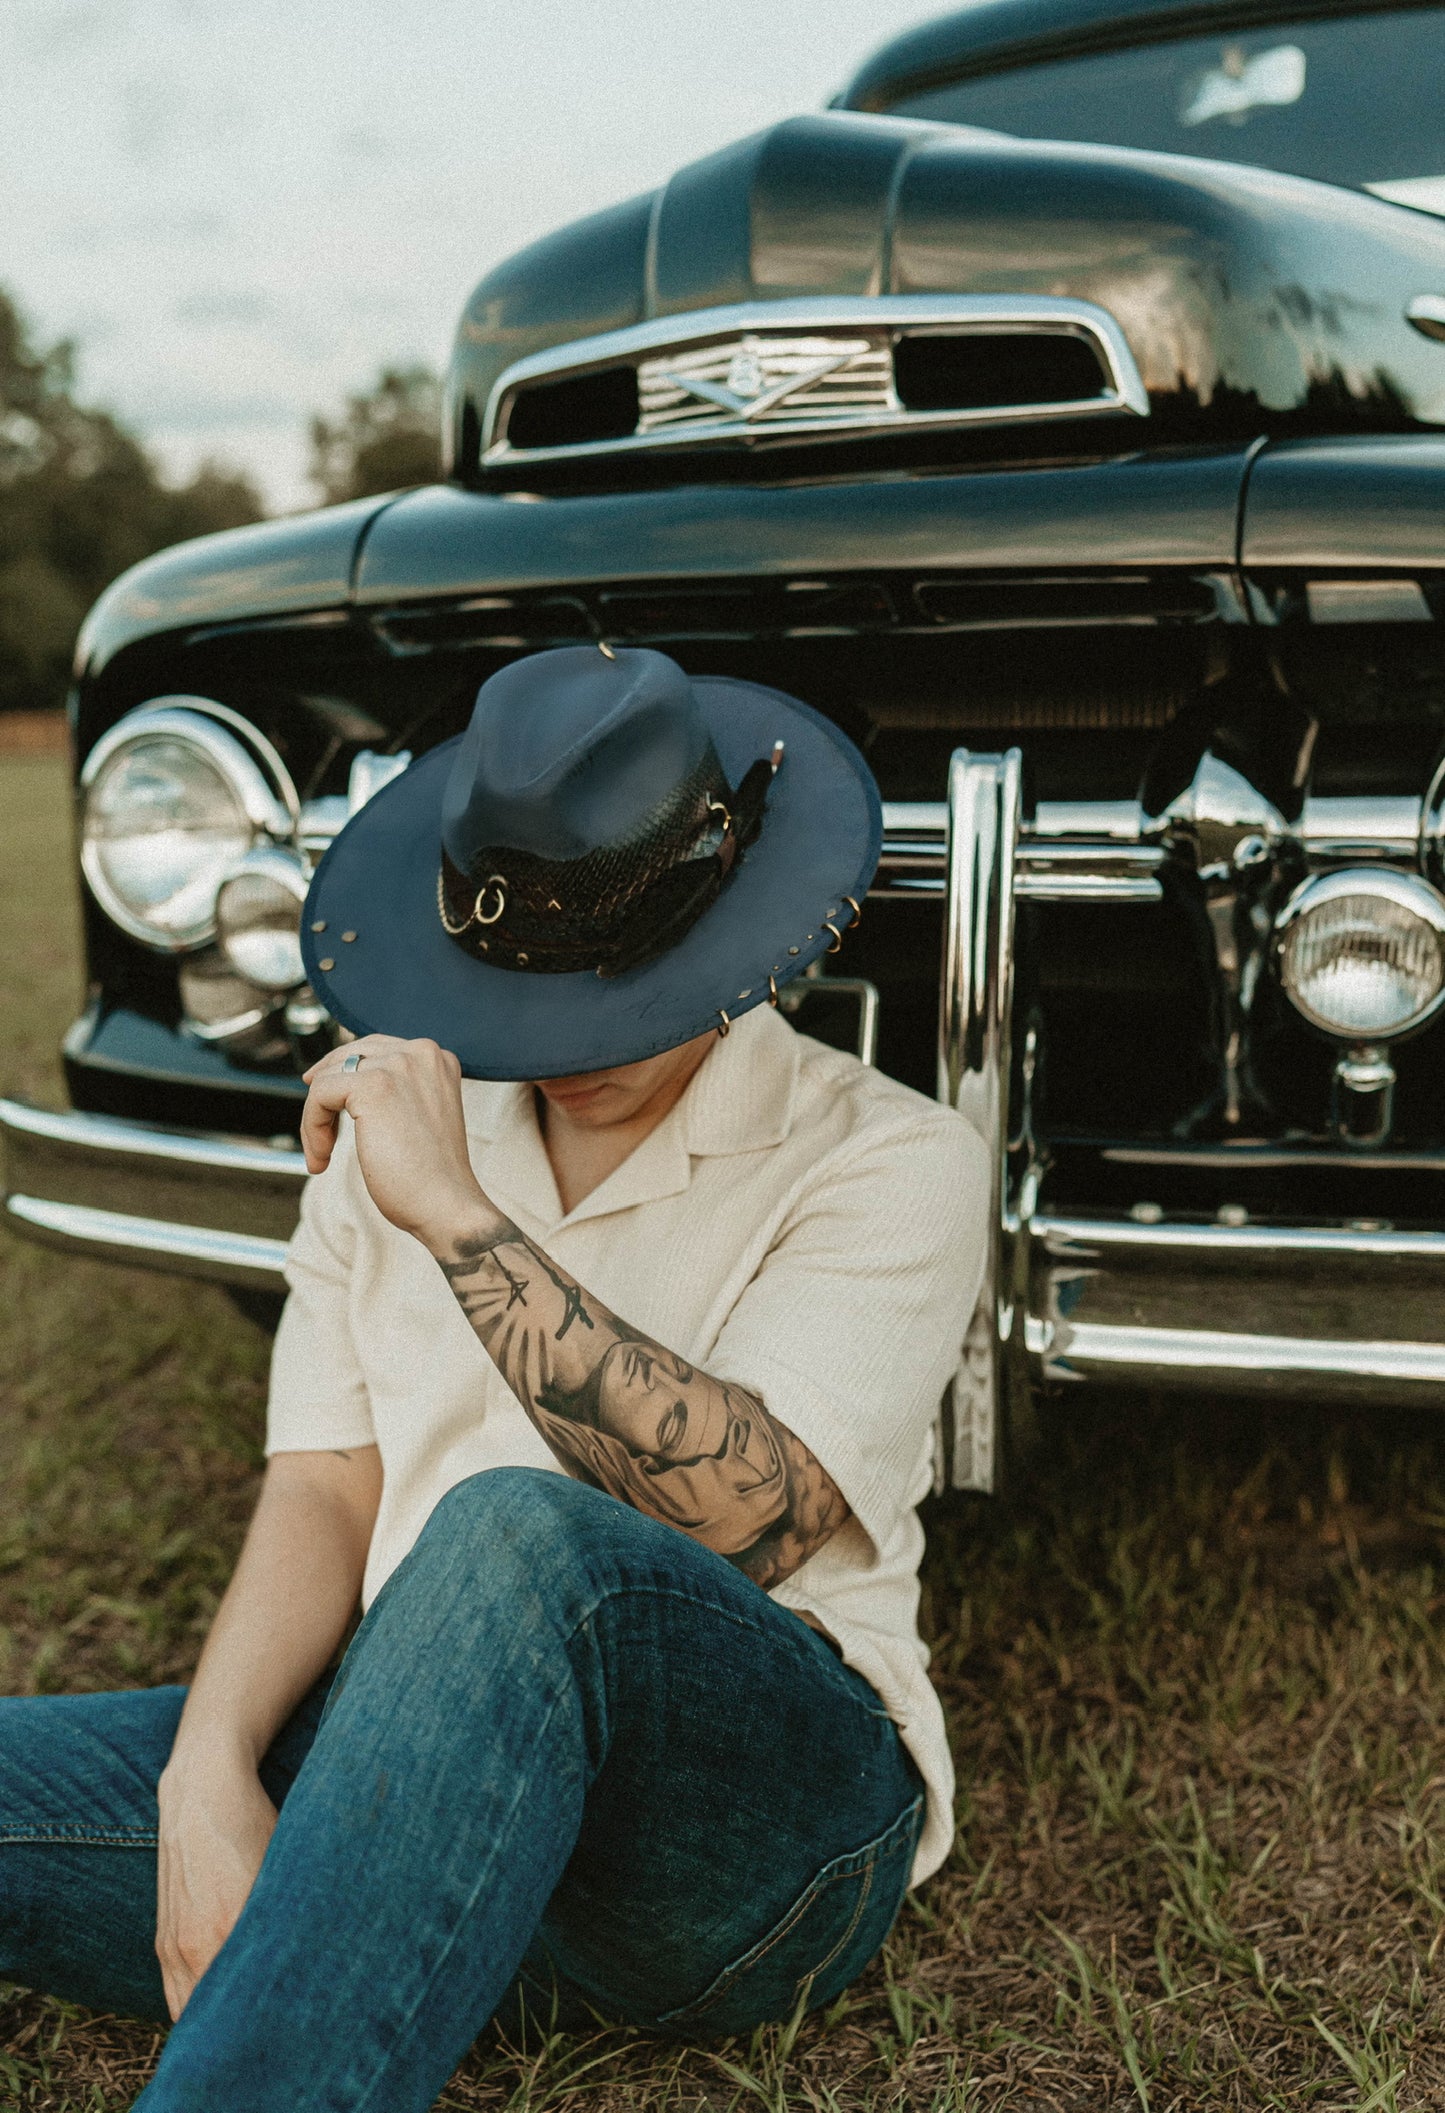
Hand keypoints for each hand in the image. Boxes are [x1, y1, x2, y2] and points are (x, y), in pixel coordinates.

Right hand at [155, 1755, 277, 2019]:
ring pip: (187, 2012)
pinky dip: (192, 2008)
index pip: (242, 1999)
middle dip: (239, 2026)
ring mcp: (173, 1944)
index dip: (265, 2015)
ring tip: (243, 2023)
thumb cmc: (252, 1825)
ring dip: (210, 2023)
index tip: (290, 2015)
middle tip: (271, 2024)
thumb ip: (288, 1919)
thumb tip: (313, 1957)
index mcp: (227, 1929)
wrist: (202, 1790)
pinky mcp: (163, 1939)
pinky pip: (174, 1993)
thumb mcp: (281, 1868)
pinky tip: (215, 2008)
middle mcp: (194, 1944)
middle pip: (212, 2015)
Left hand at [301, 1035, 489, 1247]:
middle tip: (318, 1136)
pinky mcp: (373, 1086)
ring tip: (322, 1156)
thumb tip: (335, 1080)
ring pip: (327, 1078)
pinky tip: (322, 1159)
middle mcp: (421, 1052)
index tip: (326, 1109)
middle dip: (325, 1096)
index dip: (343, 1079)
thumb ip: (393, 1091)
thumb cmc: (430, 1175)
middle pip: (346, 1057)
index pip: (374, 1050)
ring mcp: (398, 1066)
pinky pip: (318, 1095)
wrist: (447, 1205)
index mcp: (437, 1058)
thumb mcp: (416, 1117)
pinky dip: (312, 1129)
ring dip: (315, 1121)